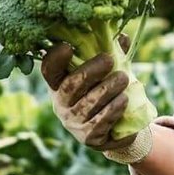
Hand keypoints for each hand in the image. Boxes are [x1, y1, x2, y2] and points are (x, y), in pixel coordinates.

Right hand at [41, 38, 152, 162]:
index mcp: (60, 84)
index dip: (55, 59)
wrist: (118, 128)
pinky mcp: (88, 137)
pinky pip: (99, 122)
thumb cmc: (107, 92)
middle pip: (70, 86)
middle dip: (90, 71)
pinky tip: (123, 100)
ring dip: (107, 89)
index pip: (49, 71)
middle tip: (109, 60)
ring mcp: (73, 123)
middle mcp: (61, 104)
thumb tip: (121, 37)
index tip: (67, 46)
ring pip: (88, 104)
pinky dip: (113, 109)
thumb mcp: (107, 72)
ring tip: (123, 79)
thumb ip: (112, 53)